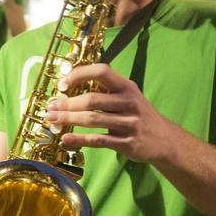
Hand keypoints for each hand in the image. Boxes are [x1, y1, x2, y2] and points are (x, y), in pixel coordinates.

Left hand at [45, 63, 174, 163]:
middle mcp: (129, 102)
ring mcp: (129, 123)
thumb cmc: (140, 115)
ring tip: (52, 120)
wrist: (165, 140)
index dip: (80, 74)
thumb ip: (106, 91)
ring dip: (69, 119)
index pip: (102, 72)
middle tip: (50, 107)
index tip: (63, 83)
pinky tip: (65, 139)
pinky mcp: (127, 143)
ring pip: (93, 119)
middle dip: (67, 103)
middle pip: (93, 99)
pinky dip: (80, 139)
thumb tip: (70, 89)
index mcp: (127, 87)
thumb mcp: (129, 97)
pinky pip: (99, 140)